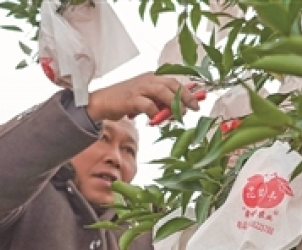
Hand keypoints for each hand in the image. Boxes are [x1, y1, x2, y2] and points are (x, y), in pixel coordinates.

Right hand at [84, 72, 201, 123]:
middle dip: (185, 96)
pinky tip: (156, 120)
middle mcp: (147, 79)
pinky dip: (155, 113)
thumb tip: (177, 111)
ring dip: (174, 104)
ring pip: (162, 92)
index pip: (174, 81)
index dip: (187, 91)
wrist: (102, 101)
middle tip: (194, 108)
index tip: (198, 101)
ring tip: (180, 114)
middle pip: (171, 84)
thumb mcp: (145, 99)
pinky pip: (148, 105)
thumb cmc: (125, 100)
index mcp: (152, 77)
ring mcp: (139, 88)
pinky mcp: (131, 99)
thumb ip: (160, 102)